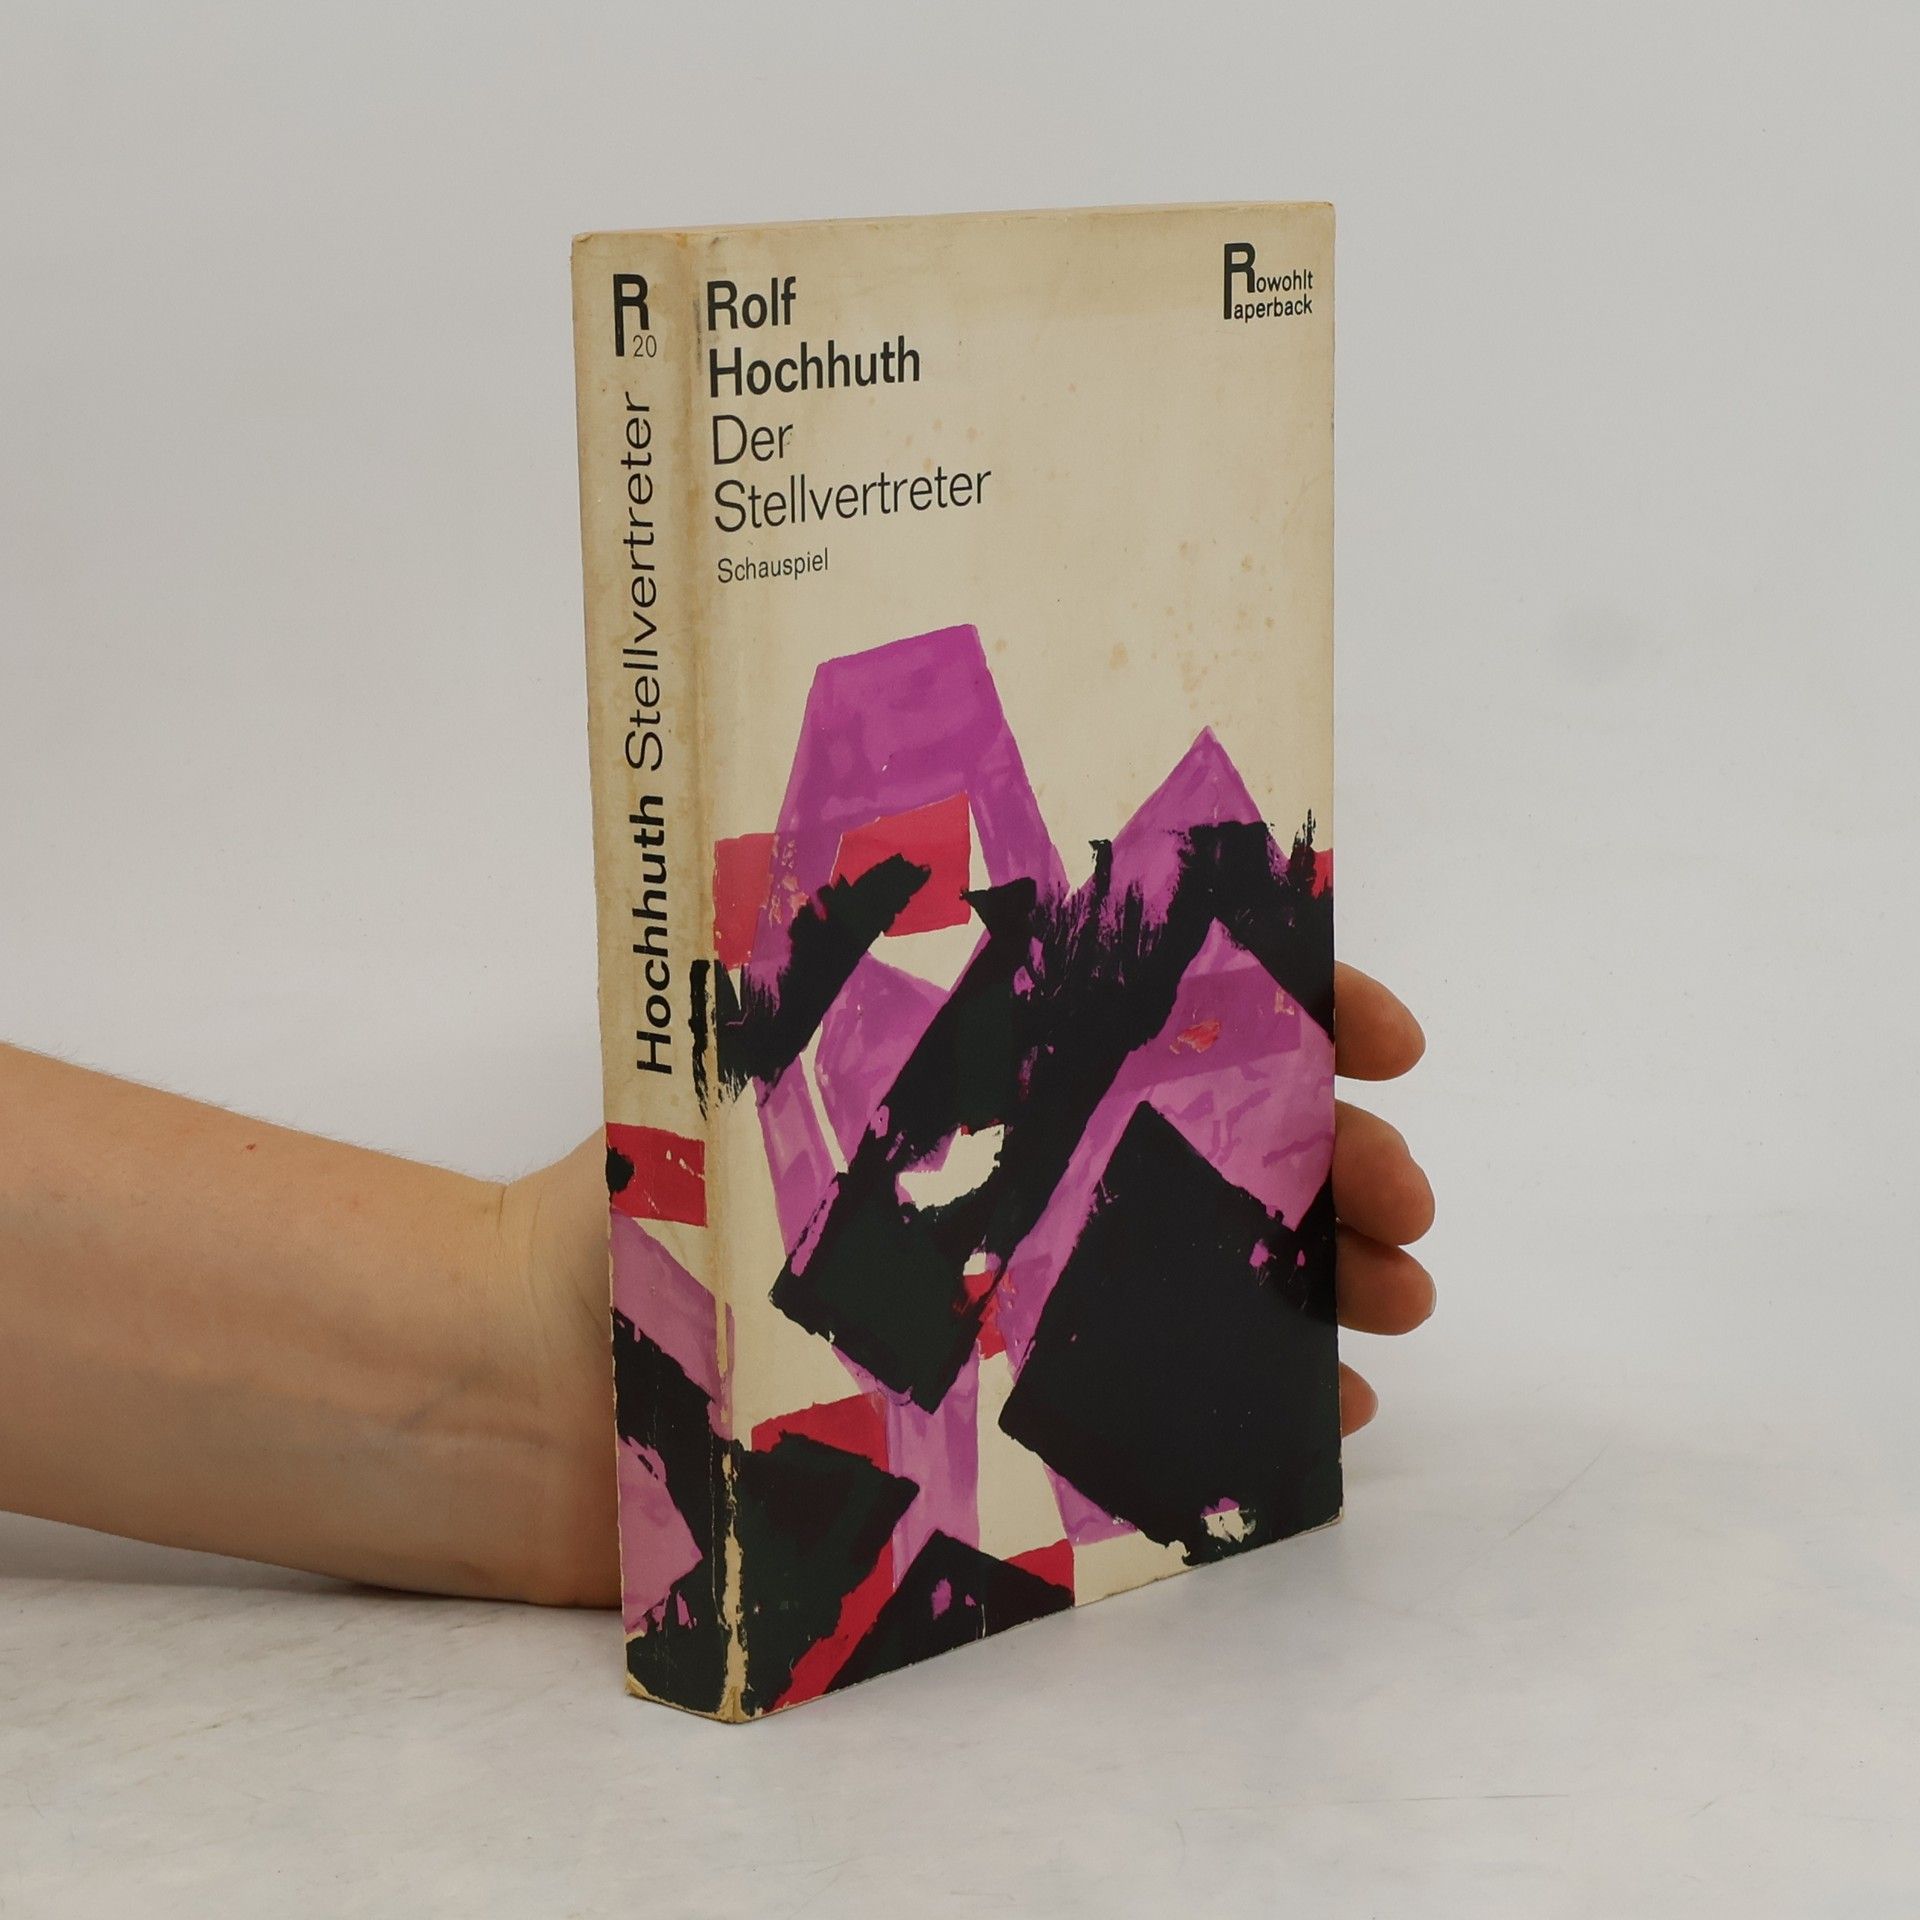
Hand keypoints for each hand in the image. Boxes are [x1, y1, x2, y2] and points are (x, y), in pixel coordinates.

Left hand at [509, 963, 1432, 1603]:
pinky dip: (1248, 1412)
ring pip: (1203, 1278)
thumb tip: (982, 846)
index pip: (1155, 1019)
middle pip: (1208, 1151)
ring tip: (1398, 1298)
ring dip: (1321, 1278)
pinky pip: (1153, 1418)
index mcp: (971, 1079)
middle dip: (1331, 1158)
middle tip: (1402, 1199)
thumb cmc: (623, 1217)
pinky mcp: (994, 1432)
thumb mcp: (747, 1075)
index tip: (1382, 1033)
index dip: (1286, 1009)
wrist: (521, 1399)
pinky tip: (1323, 1417)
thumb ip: (866, 981)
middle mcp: (1008, 1183)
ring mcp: (1010, 1308)